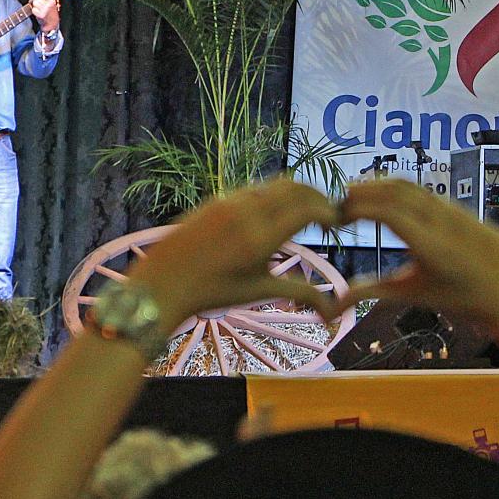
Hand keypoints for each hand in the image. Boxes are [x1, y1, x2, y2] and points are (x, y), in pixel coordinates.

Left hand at [29, 0, 60, 34]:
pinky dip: (34, 12)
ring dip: (34, 7)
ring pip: (34, 3)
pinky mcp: (41, 15)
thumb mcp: (51, 2)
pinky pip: (33, 10)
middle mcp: (49, 4)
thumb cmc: (50, 12)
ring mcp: (45, 10)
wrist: (52, 24)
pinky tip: (37, 14)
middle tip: (36, 5)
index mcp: (51, 0)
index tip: (38, 0)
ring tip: (37, 9)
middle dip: (34, 1)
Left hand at [126, 177, 340, 327]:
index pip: (309, 208)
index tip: (336, 225)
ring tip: (302, 214)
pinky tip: (271, 215)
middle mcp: (247, 212)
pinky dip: (271, 196)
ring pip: (274, 185)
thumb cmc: (212, 293)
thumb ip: (300, 293)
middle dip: (318, 198)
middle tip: (326, 216)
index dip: (329, 213)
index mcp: (261, 237)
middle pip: (296, 188)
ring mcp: (229, 201)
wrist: (162, 284)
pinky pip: (252, 189)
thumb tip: (333, 314)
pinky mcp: (215, 199)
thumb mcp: (259, 291)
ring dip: (295, 194)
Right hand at [336, 177, 498, 326]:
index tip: (336, 217)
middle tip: (338, 203)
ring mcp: (456, 212)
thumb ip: (373, 292)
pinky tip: (388, 203)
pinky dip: (398, 192)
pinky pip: (425, 192)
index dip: (357, 209)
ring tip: (356, 197)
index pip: (387, 212)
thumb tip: (335, 302)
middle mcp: (444, 223)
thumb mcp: (414, 295)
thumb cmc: (464, 298)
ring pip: (412, 187)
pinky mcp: (462, 210)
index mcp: (431, 246)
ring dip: (380, 187)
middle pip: (396, 191)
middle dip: (364, 192)